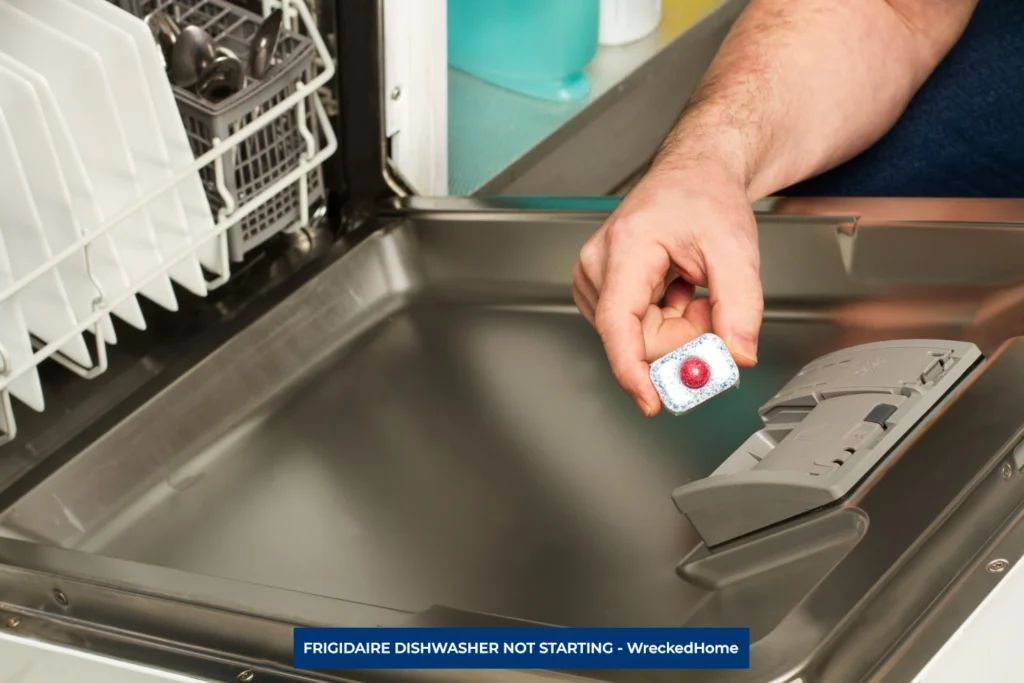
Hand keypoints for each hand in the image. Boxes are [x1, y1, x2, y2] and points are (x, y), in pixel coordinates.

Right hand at [573, 166, 763, 415]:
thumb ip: (741, 307)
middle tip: (709, 306)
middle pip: (638, 338)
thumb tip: (737, 356)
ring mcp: (595, 279)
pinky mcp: (600, 291)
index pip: (619, 322)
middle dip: (683, 336)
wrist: (693, 176)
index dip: (632, 368)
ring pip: (639, 339)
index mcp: (627, 247)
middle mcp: (599, 266)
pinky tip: (676, 290)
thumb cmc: (704, 199)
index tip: (651, 400)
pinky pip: (636, 331)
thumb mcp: (736, 249)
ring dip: (677, 327)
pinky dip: (666, 321)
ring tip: (691, 287)